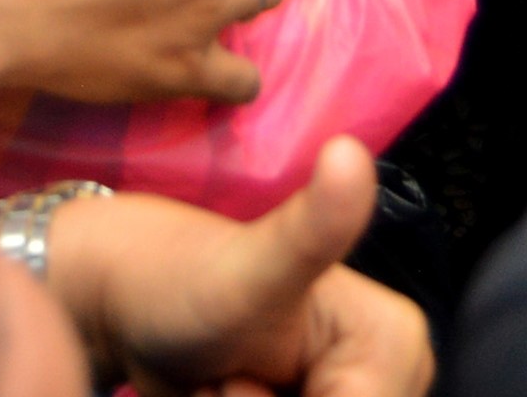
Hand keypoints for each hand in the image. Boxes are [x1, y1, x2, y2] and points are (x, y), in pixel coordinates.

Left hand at [53, 137, 430, 396]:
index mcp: (396, 338)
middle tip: (230, 380)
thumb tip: (348, 153)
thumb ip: (310, 227)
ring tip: (224, 385)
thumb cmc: (186, 278)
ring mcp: (349, 387)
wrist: (130, 303)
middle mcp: (387, 369)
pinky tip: (225, 393)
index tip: (244, 379)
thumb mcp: (252, 267)